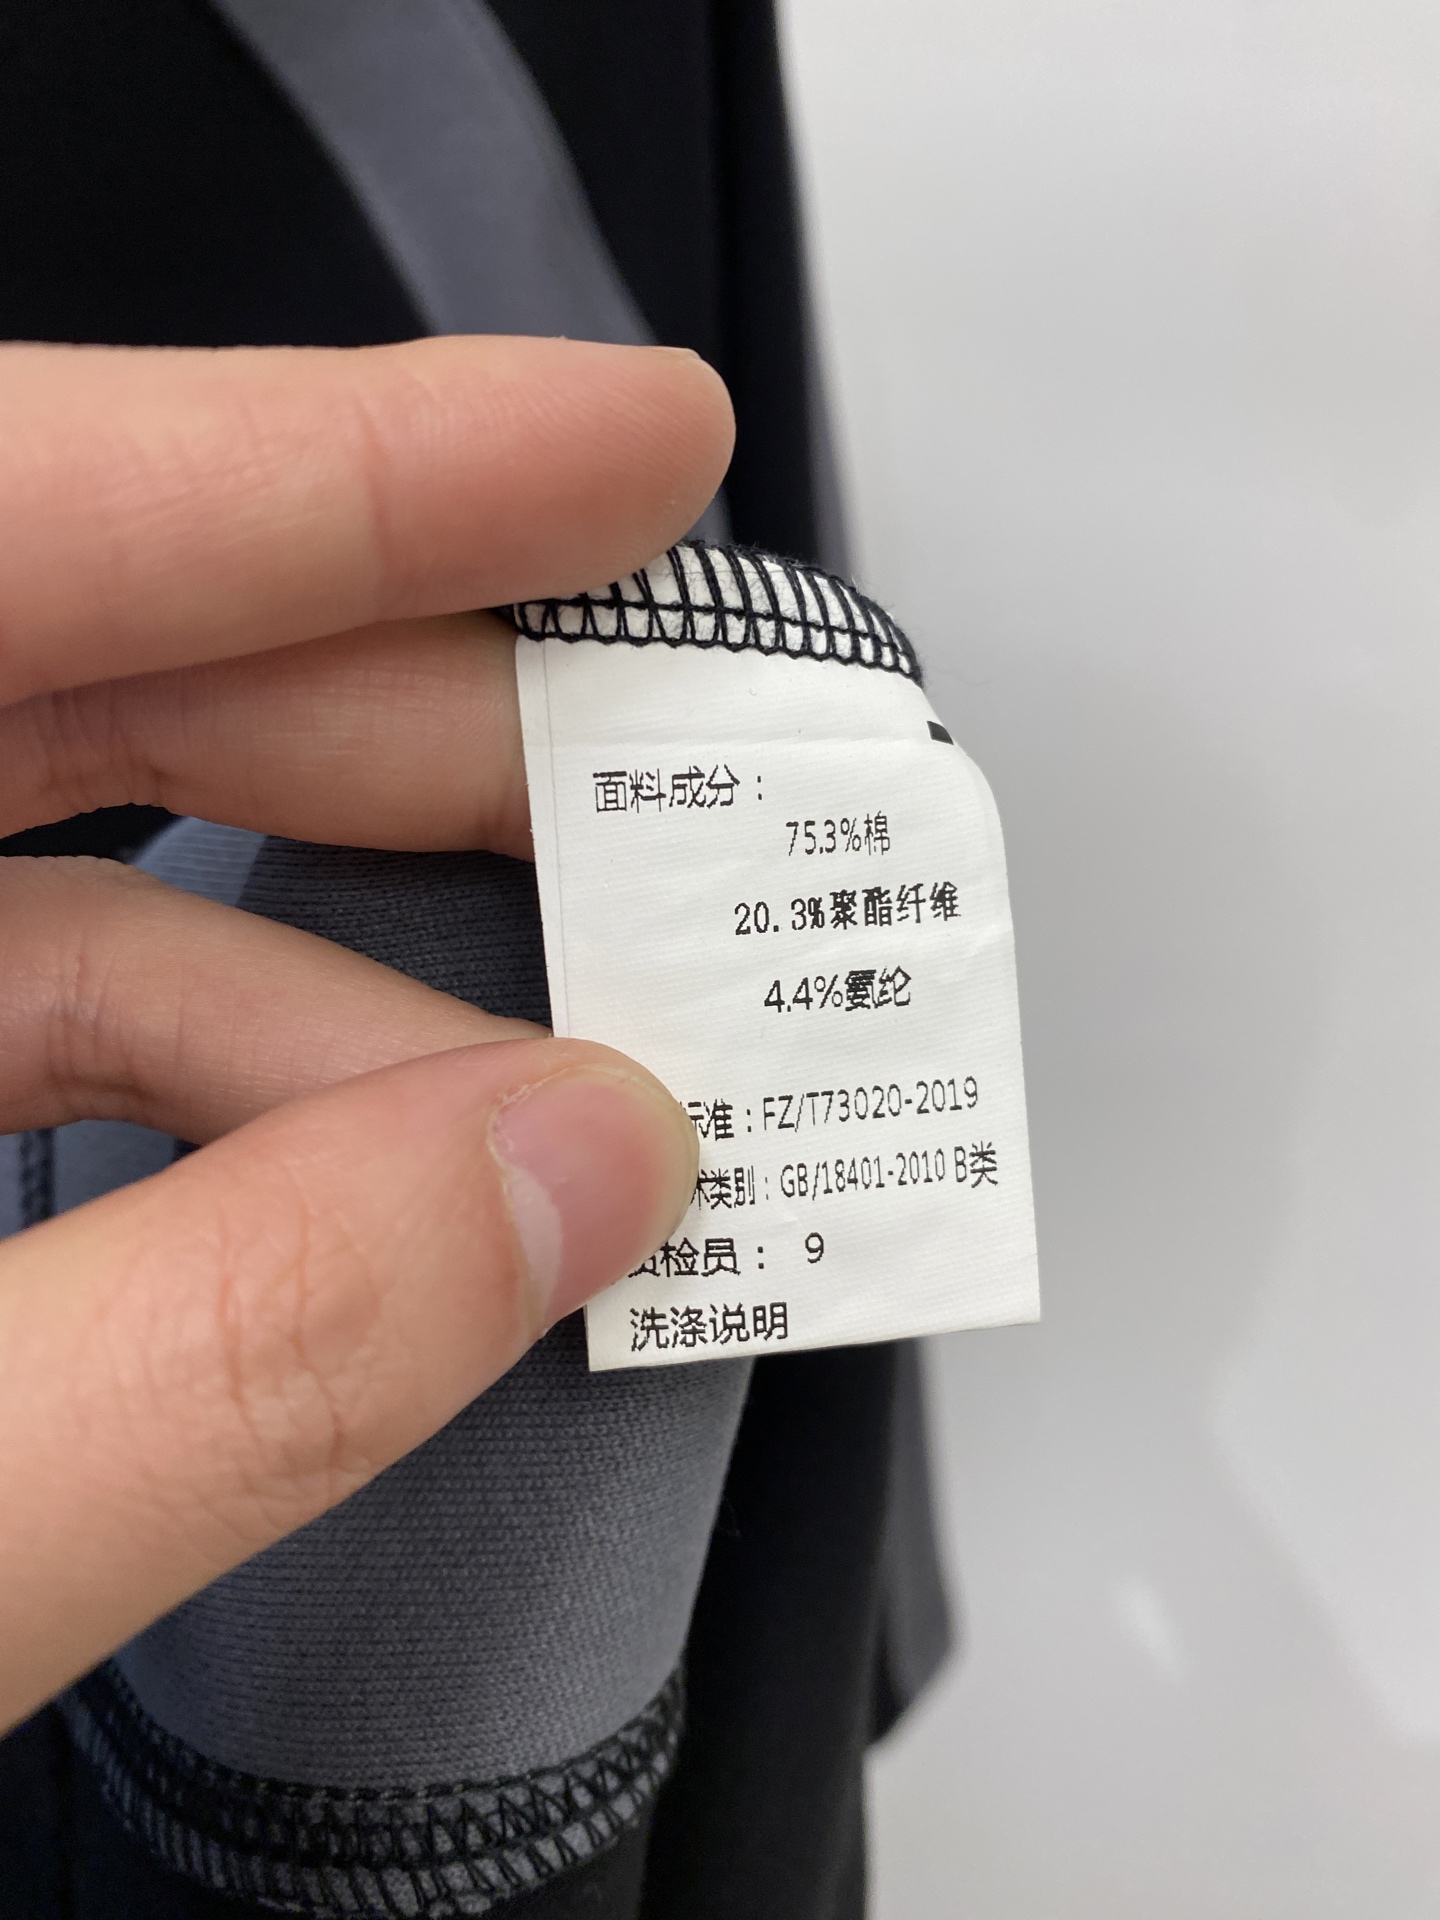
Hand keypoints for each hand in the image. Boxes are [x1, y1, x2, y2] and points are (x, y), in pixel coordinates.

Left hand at [0, 336, 731, 1733]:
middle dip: (394, 719)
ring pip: (42, 854)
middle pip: (42, 648)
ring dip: (334, 966)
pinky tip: (373, 1183)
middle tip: (652, 779)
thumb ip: (209, 1366)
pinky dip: (218, 1090)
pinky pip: (2, 1021)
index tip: (627, 440)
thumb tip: (565, 1177)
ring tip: (561, 1081)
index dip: (344, 460)